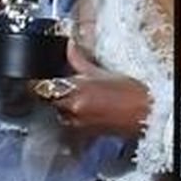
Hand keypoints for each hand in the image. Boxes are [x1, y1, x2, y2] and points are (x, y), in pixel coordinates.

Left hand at [33, 41, 150, 138]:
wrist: (146, 114)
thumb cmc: (130, 92)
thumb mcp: (103, 72)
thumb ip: (79, 60)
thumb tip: (69, 45)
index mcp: (75, 90)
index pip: (41, 86)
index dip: (34, 81)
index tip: (33, 76)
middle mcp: (72, 109)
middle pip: (48, 100)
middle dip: (49, 92)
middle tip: (57, 83)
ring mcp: (76, 124)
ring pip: (57, 113)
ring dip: (61, 105)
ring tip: (74, 97)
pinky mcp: (83, 134)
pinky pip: (69, 126)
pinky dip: (71, 118)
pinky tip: (82, 111)